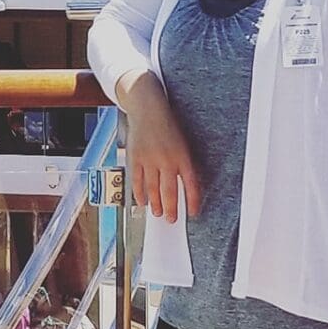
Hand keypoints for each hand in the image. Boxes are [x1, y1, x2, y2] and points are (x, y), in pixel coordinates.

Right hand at [119, 72, 202, 222]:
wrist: (148, 109)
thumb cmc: (167, 126)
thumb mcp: (181, 143)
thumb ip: (182, 164)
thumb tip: (182, 187)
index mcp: (182, 156)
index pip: (190, 185)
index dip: (192, 201)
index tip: (193, 213)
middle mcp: (167, 160)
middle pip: (169, 192)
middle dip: (171, 208)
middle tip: (171, 219)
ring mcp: (149, 160)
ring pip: (152, 189)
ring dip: (156, 204)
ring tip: (158, 213)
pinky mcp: (135, 158)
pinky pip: (137, 181)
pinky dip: (139, 194)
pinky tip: (143, 202)